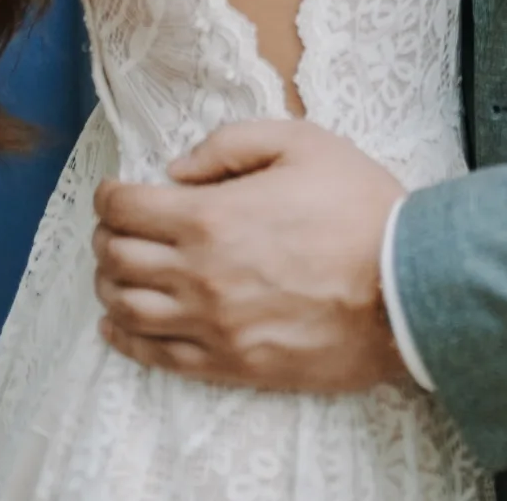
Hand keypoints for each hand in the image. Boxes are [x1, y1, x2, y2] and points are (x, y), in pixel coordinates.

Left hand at [91, 118, 407, 392]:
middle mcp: (199, 275)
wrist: (401, 288)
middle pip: (119, 259)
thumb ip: (230, 145)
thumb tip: (178, 170)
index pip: (128, 208)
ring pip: (129, 310)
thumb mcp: (301, 142)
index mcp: (212, 216)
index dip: (109, 196)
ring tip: (114, 271)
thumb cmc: (357, 208)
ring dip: (109, 286)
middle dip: (105, 237)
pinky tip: (118, 326)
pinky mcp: (231, 364)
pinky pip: (159, 357)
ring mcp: (212, 326)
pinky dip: (126, 339)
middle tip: (112, 227)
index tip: (112, 191)